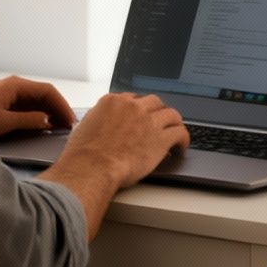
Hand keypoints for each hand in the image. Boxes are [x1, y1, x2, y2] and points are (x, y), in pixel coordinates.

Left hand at [0, 75, 75, 141]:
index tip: (70, 121)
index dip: (62, 105)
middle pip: (43, 95)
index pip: (48, 91)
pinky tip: (40, 126)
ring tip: (57, 128)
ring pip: (35, 102)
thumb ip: (27, 120)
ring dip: (48, 113)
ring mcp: (7, 94)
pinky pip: (25, 107)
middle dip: (57, 109)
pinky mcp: (1, 103)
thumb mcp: (2, 122)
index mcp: (16, 85)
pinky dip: (36, 115)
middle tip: (67, 127)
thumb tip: (47, 121)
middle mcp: (13, 86)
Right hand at [58, 93, 189, 188]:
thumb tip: (99, 124)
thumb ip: (96, 120)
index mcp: (113, 102)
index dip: (139, 109)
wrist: (92, 168)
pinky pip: (180, 132)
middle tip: (159, 122)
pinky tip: (181, 146)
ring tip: (175, 131)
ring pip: (171, 114)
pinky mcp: (161, 139)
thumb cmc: (83, 154)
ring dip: (173, 123)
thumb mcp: (84, 128)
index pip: (133, 99)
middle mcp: (133, 107)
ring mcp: (148, 121)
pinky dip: (183, 139)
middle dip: (157, 112)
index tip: (142, 117)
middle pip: (154, 102)